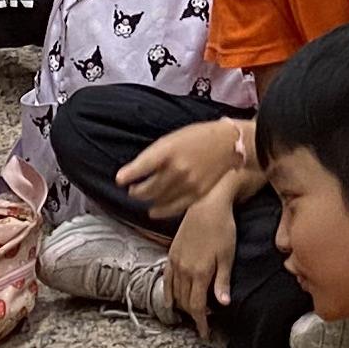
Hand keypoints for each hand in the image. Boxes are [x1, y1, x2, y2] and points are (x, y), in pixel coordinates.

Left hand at [125, 118, 247, 218]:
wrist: (229, 143)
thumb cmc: (199, 136)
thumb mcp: (172, 137)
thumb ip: (155, 154)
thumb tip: (136, 170)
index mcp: (167, 150)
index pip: (141, 167)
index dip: (127, 175)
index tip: (120, 180)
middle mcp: (176, 168)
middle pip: (146, 188)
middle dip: (135, 191)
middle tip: (132, 189)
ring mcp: (187, 183)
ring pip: (157, 200)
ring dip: (146, 200)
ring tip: (143, 197)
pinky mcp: (196, 194)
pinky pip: (173, 208)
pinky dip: (161, 211)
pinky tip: (154, 211)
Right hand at [165, 194, 236, 322]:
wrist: (206, 205)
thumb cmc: (222, 229)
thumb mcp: (227, 256)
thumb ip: (222, 281)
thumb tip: (222, 304)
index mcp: (199, 273)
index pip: (198, 306)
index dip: (201, 322)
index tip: (204, 333)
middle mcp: (184, 270)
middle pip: (185, 302)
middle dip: (193, 315)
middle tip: (202, 323)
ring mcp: (176, 262)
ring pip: (175, 292)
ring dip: (182, 305)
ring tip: (191, 312)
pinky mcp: (172, 253)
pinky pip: (166, 278)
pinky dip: (167, 292)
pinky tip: (169, 300)